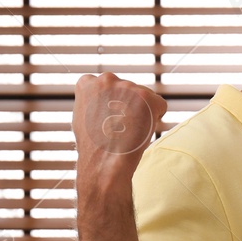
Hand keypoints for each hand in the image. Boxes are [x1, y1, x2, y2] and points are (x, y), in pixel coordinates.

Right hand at [73, 73, 167, 194]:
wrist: (104, 161)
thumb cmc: (92, 146)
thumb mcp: (81, 116)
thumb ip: (93, 101)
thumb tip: (103, 98)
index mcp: (88, 82)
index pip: (106, 86)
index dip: (110, 104)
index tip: (107, 119)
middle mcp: (107, 79)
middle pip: (126, 90)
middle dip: (127, 106)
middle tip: (120, 127)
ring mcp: (127, 87)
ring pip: (144, 97)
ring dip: (141, 112)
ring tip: (129, 131)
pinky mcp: (147, 97)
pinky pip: (160, 105)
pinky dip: (156, 118)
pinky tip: (143, 131)